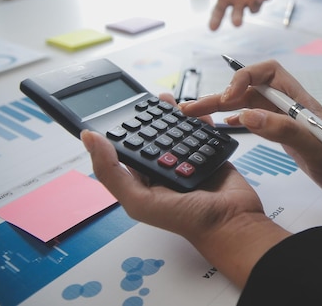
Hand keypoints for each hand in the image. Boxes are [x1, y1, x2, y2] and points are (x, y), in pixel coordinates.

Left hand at [83, 93, 288, 287]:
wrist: (232, 221)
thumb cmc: (188, 219)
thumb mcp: (139, 200)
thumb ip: (111, 171)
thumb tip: (89, 139)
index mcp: (144, 181)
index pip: (128, 150)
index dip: (123, 130)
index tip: (121, 109)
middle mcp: (165, 171)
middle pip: (155, 137)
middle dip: (151, 118)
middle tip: (149, 100)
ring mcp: (189, 163)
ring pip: (179, 132)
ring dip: (176, 116)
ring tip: (170, 100)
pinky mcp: (211, 157)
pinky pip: (204, 134)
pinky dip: (202, 121)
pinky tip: (197, 111)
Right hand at [178, 61, 321, 209]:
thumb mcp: (316, 149)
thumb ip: (283, 130)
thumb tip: (246, 114)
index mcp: (299, 101)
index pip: (267, 72)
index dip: (244, 78)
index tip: (228, 99)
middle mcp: (290, 105)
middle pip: (251, 88)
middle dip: (220, 93)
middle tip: (189, 108)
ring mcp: (287, 120)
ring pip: (249, 104)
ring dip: (222, 107)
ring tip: (195, 116)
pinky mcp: (285, 134)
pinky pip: (256, 119)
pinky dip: (237, 118)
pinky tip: (225, 124)